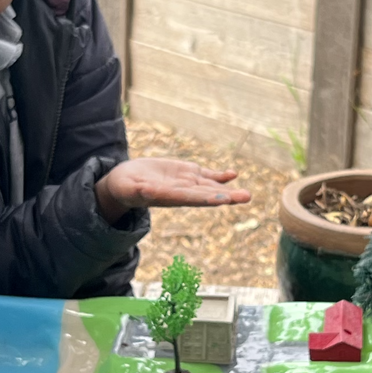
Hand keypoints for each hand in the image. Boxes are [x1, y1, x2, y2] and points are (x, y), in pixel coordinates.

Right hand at [96, 157, 250, 222]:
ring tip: (247, 195)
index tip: (223, 199)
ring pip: (212, 186)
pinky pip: (206, 175)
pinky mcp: (186, 173)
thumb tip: (146, 190)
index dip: (207, 198)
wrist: (126, 183)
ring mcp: (186, 183)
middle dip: (227, 196)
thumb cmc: (124, 187)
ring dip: (230, 189)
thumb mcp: (128, 188)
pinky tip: (233, 174)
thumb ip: (139, 190)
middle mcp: (181, 192)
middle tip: (245, 197)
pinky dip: (220, 176)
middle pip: (208, 194)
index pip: (191, 198)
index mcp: (168, 196)